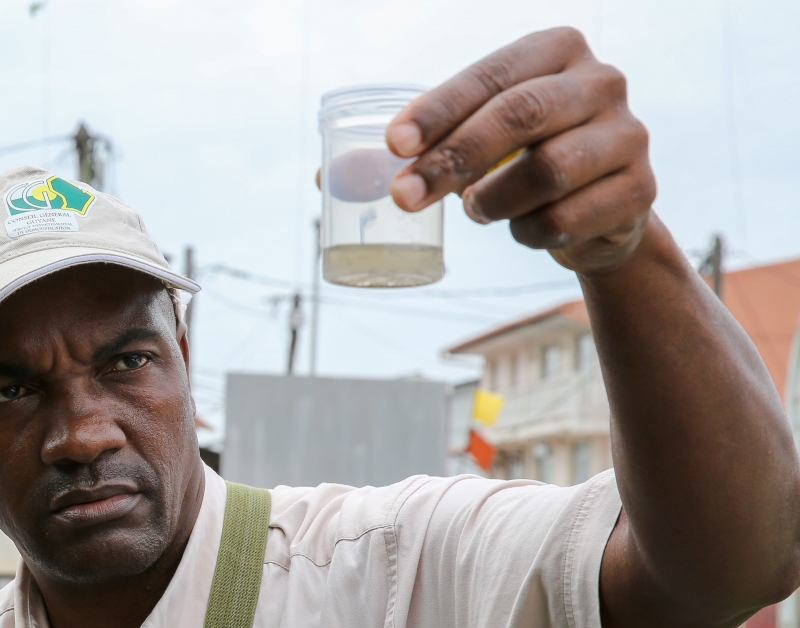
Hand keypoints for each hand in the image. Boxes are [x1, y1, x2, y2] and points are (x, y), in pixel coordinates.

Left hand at [386, 27, 655, 273]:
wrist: (600, 209)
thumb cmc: (523, 159)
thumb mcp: (478, 138)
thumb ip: (419, 147)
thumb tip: (329, 177)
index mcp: (556, 50)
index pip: (489, 76)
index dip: (438, 110)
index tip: (393, 145)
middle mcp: (601, 81)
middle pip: (520, 116)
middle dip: (453, 159)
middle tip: (404, 197)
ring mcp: (629, 134)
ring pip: (547, 170)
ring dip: (494, 200)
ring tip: (476, 209)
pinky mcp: (642, 189)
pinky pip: (569, 217)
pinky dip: (530, 233)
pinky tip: (523, 229)